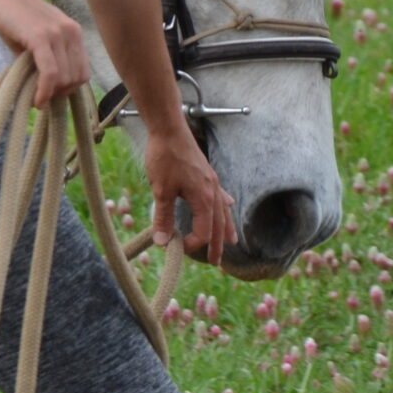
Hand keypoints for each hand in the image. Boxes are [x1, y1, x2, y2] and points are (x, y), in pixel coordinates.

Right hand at [0, 0, 89, 106]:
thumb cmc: (11, 16)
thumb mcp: (35, 40)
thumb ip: (45, 60)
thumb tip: (46, 90)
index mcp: (74, 32)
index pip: (83, 72)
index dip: (68, 89)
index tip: (49, 94)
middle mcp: (71, 32)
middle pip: (76, 78)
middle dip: (58, 94)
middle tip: (40, 97)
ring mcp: (57, 33)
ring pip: (64, 78)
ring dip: (50, 94)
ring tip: (35, 97)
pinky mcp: (41, 36)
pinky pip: (50, 73)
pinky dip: (44, 91)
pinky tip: (35, 98)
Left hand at [144, 127, 236, 259]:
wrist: (169, 129)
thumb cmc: (165, 157)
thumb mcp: (161, 190)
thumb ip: (163, 217)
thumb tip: (163, 242)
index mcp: (204, 198)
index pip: (204, 231)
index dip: (192, 243)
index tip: (175, 246)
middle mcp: (213, 192)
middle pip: (219, 225)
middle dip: (218, 245)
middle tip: (217, 264)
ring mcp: (212, 182)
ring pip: (223, 211)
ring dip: (226, 228)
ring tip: (232, 242)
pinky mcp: (207, 174)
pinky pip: (220, 195)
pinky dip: (224, 206)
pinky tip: (228, 206)